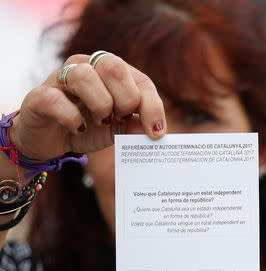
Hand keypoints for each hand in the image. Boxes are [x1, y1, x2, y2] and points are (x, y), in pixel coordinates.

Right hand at [9, 52, 165, 160]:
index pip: (140, 79)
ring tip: (99, 122)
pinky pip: (56, 100)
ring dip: (100, 105)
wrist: (50, 140)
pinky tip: (78, 128)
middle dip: (126, 100)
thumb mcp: (118, 130)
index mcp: (109, 72)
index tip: (157, 133)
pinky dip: (72, 119)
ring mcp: (59, 78)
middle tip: (120, 120)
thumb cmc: (87, 127)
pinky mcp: (38, 97)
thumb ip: (136, 127)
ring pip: (84, 76)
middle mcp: (84, 66)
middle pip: (113, 66)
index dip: (153, 106)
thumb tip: (157, 132)